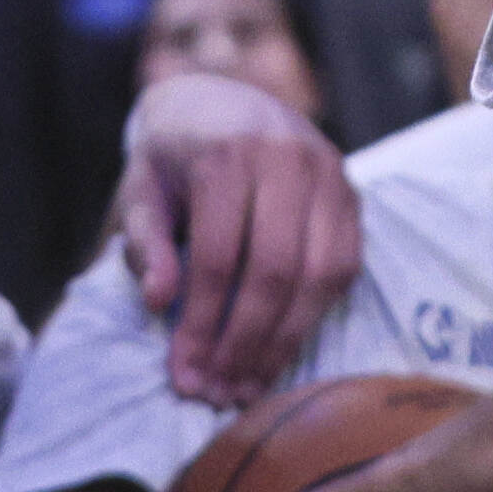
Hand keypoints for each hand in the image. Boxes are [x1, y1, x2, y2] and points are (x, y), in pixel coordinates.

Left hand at [115, 64, 365, 401]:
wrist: (220, 98)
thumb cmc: (172, 155)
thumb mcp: (142, 188)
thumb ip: (144, 240)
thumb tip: (159, 300)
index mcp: (227, 152)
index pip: (219, 257)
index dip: (203, 324)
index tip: (185, 376)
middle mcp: (286, 157)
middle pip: (275, 270)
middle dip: (246, 342)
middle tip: (219, 393)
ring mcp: (328, 174)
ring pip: (319, 274)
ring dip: (285, 341)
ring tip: (249, 386)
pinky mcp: (351, 194)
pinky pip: (344, 267)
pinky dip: (315, 315)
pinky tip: (281, 350)